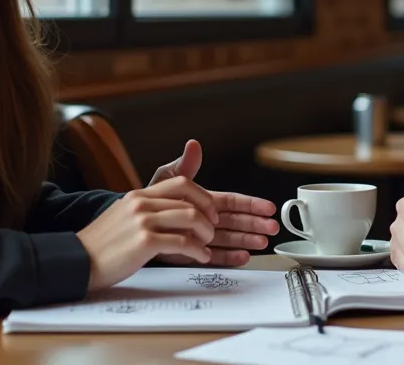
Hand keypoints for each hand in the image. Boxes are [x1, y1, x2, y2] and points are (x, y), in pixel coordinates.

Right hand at [76, 176, 218, 291]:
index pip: (181, 182)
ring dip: (206, 234)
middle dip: (209, 216)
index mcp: (138, 194)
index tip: (210, 211)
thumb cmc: (102, 245)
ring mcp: (143, 221)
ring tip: (206, 246)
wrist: (78, 262)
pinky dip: (198, 251)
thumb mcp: (124, 215)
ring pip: (191, 218)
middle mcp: (141, 203)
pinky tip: (200, 257)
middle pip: (190, 200)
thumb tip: (176, 211)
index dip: (202, 196)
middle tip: (212, 230)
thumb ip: (147, 208)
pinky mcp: (145, 242)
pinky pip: (184, 242)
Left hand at [149, 140, 280, 266]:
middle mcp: (205, 219)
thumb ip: (184, 167)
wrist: (131, 223)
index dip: (252, 205)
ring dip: (246, 241)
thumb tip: (193, 145)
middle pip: (236, 222)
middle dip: (255, 224)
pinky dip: (228, 257)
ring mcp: (200, 236)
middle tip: (272, 228)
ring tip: (261, 243)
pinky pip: (213, 256)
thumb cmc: (150, 200)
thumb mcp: (166, 179)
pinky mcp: (192, 252)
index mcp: (205, 200)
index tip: (268, 208)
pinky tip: (242, 257)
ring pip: (229, 239)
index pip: (233, 202)